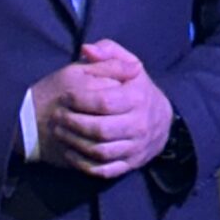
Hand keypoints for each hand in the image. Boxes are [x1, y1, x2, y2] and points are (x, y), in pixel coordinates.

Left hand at [30, 41, 171, 179]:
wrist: (163, 120)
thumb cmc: (137, 87)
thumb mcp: (128, 63)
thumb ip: (108, 51)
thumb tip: (86, 49)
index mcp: (138, 98)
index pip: (104, 102)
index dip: (80, 100)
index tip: (64, 97)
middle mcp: (139, 125)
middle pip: (101, 130)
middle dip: (73, 124)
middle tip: (56, 117)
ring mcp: (136, 147)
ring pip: (101, 152)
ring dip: (75, 144)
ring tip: (59, 132)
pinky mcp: (131, 164)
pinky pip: (105, 170)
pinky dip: (85, 164)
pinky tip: (70, 152)